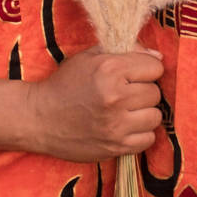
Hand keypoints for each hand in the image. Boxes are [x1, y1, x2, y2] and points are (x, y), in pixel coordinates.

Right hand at [22, 46, 162, 161]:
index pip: (155, 67)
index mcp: (109, 70)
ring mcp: (116, 125)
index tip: (132, 75)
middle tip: (124, 94)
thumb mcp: (88, 57)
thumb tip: (158, 57)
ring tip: (125, 112)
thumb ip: (125, 50)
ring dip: (143, 113)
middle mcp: (115, 97)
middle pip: (155, 92)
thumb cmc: (64, 85)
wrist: (38, 118)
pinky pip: (148, 139)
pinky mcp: (116, 147)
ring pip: (155, 116)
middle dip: (143, 91)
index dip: (145, 69)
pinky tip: (124, 128)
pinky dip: (140, 134)